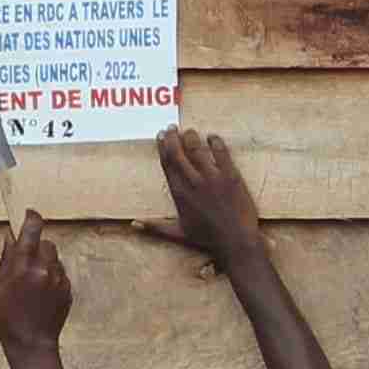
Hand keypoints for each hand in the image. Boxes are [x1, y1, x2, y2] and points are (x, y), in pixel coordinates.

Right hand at [0, 210, 72, 368]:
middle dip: (37, 247)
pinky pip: (60, 274)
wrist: (31, 344)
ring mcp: (59, 280)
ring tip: (32, 284)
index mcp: (24, 266)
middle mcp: (44, 269)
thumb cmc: (8, 317)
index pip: (33, 229)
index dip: (32, 217)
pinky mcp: (68, 290)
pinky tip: (41, 295)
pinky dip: (51, 277)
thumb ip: (6, 259)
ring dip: (45, 262)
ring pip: (54, 258)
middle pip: (46, 243)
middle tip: (25, 263)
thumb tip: (11, 236)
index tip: (30, 213)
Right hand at [137, 128, 273, 273]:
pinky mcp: (231, 176)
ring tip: (189, 131)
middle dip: (173, 138)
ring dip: (191, 137)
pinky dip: (215, 143)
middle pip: (179, 154)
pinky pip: (221, 153)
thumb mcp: (178, 233)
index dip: (162, 148)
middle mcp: (193, 182)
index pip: (167, 165)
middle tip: (171, 127)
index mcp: (180, 194)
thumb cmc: (207, 239)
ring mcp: (212, 178)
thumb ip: (154, 227)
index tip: (160, 136)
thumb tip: (133, 225)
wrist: (235, 241)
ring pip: (197, 150)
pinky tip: (212, 136)